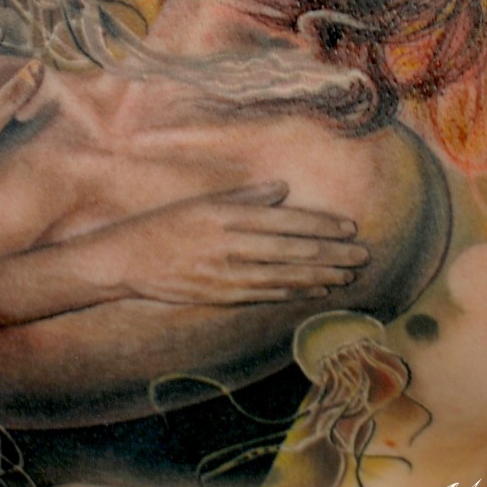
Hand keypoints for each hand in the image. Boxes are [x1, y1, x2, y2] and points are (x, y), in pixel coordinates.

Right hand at [110, 181, 368, 305]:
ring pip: (283, 277)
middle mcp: (229, 245)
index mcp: (227, 215)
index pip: (286, 221)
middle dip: (332, 254)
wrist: (124, 261)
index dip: (321, 226)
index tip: (350, 228)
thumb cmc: (163, 225)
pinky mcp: (219, 297)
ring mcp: (225, 274)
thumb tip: (283, 190)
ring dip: (320, 277)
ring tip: (348, 276)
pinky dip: (293, 293)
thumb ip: (245, 197)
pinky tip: (315, 292)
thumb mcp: (202, 202)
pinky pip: (264, 295)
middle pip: (292, 251)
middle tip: (363, 256)